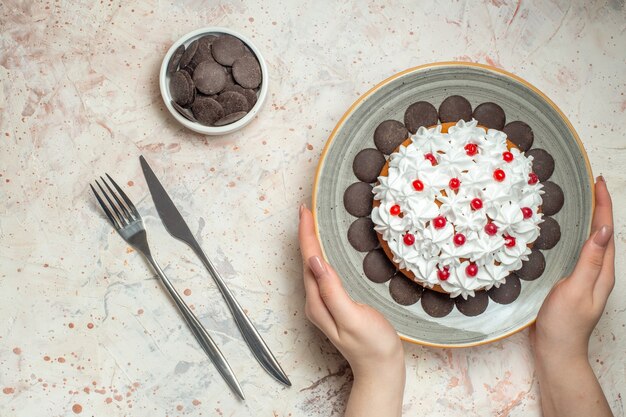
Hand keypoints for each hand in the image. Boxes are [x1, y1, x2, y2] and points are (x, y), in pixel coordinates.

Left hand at [298, 205, 403, 378]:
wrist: (381, 369)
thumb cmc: (372, 345)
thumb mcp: (352, 317)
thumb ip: (332, 290)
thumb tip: (315, 261)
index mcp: (318, 301)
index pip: (309, 260)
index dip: (306, 233)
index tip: (305, 210)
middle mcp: (316, 301)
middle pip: (307, 261)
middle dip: (306, 234)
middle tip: (308, 209)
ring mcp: (324, 303)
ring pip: (314, 266)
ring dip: (312, 243)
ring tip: (313, 222)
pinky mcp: (334, 304)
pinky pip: (323, 273)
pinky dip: (322, 255)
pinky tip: (326, 249)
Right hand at [531, 176, 614, 359]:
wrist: (556, 351)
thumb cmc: (564, 323)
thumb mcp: (576, 289)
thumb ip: (590, 261)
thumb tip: (604, 230)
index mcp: (603, 271)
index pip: (606, 231)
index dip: (603, 205)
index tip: (598, 182)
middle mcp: (598, 271)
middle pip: (603, 233)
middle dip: (599, 207)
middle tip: (591, 185)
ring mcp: (586, 277)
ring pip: (592, 241)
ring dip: (589, 219)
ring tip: (582, 201)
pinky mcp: (573, 282)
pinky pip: (579, 251)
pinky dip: (577, 235)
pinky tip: (567, 233)